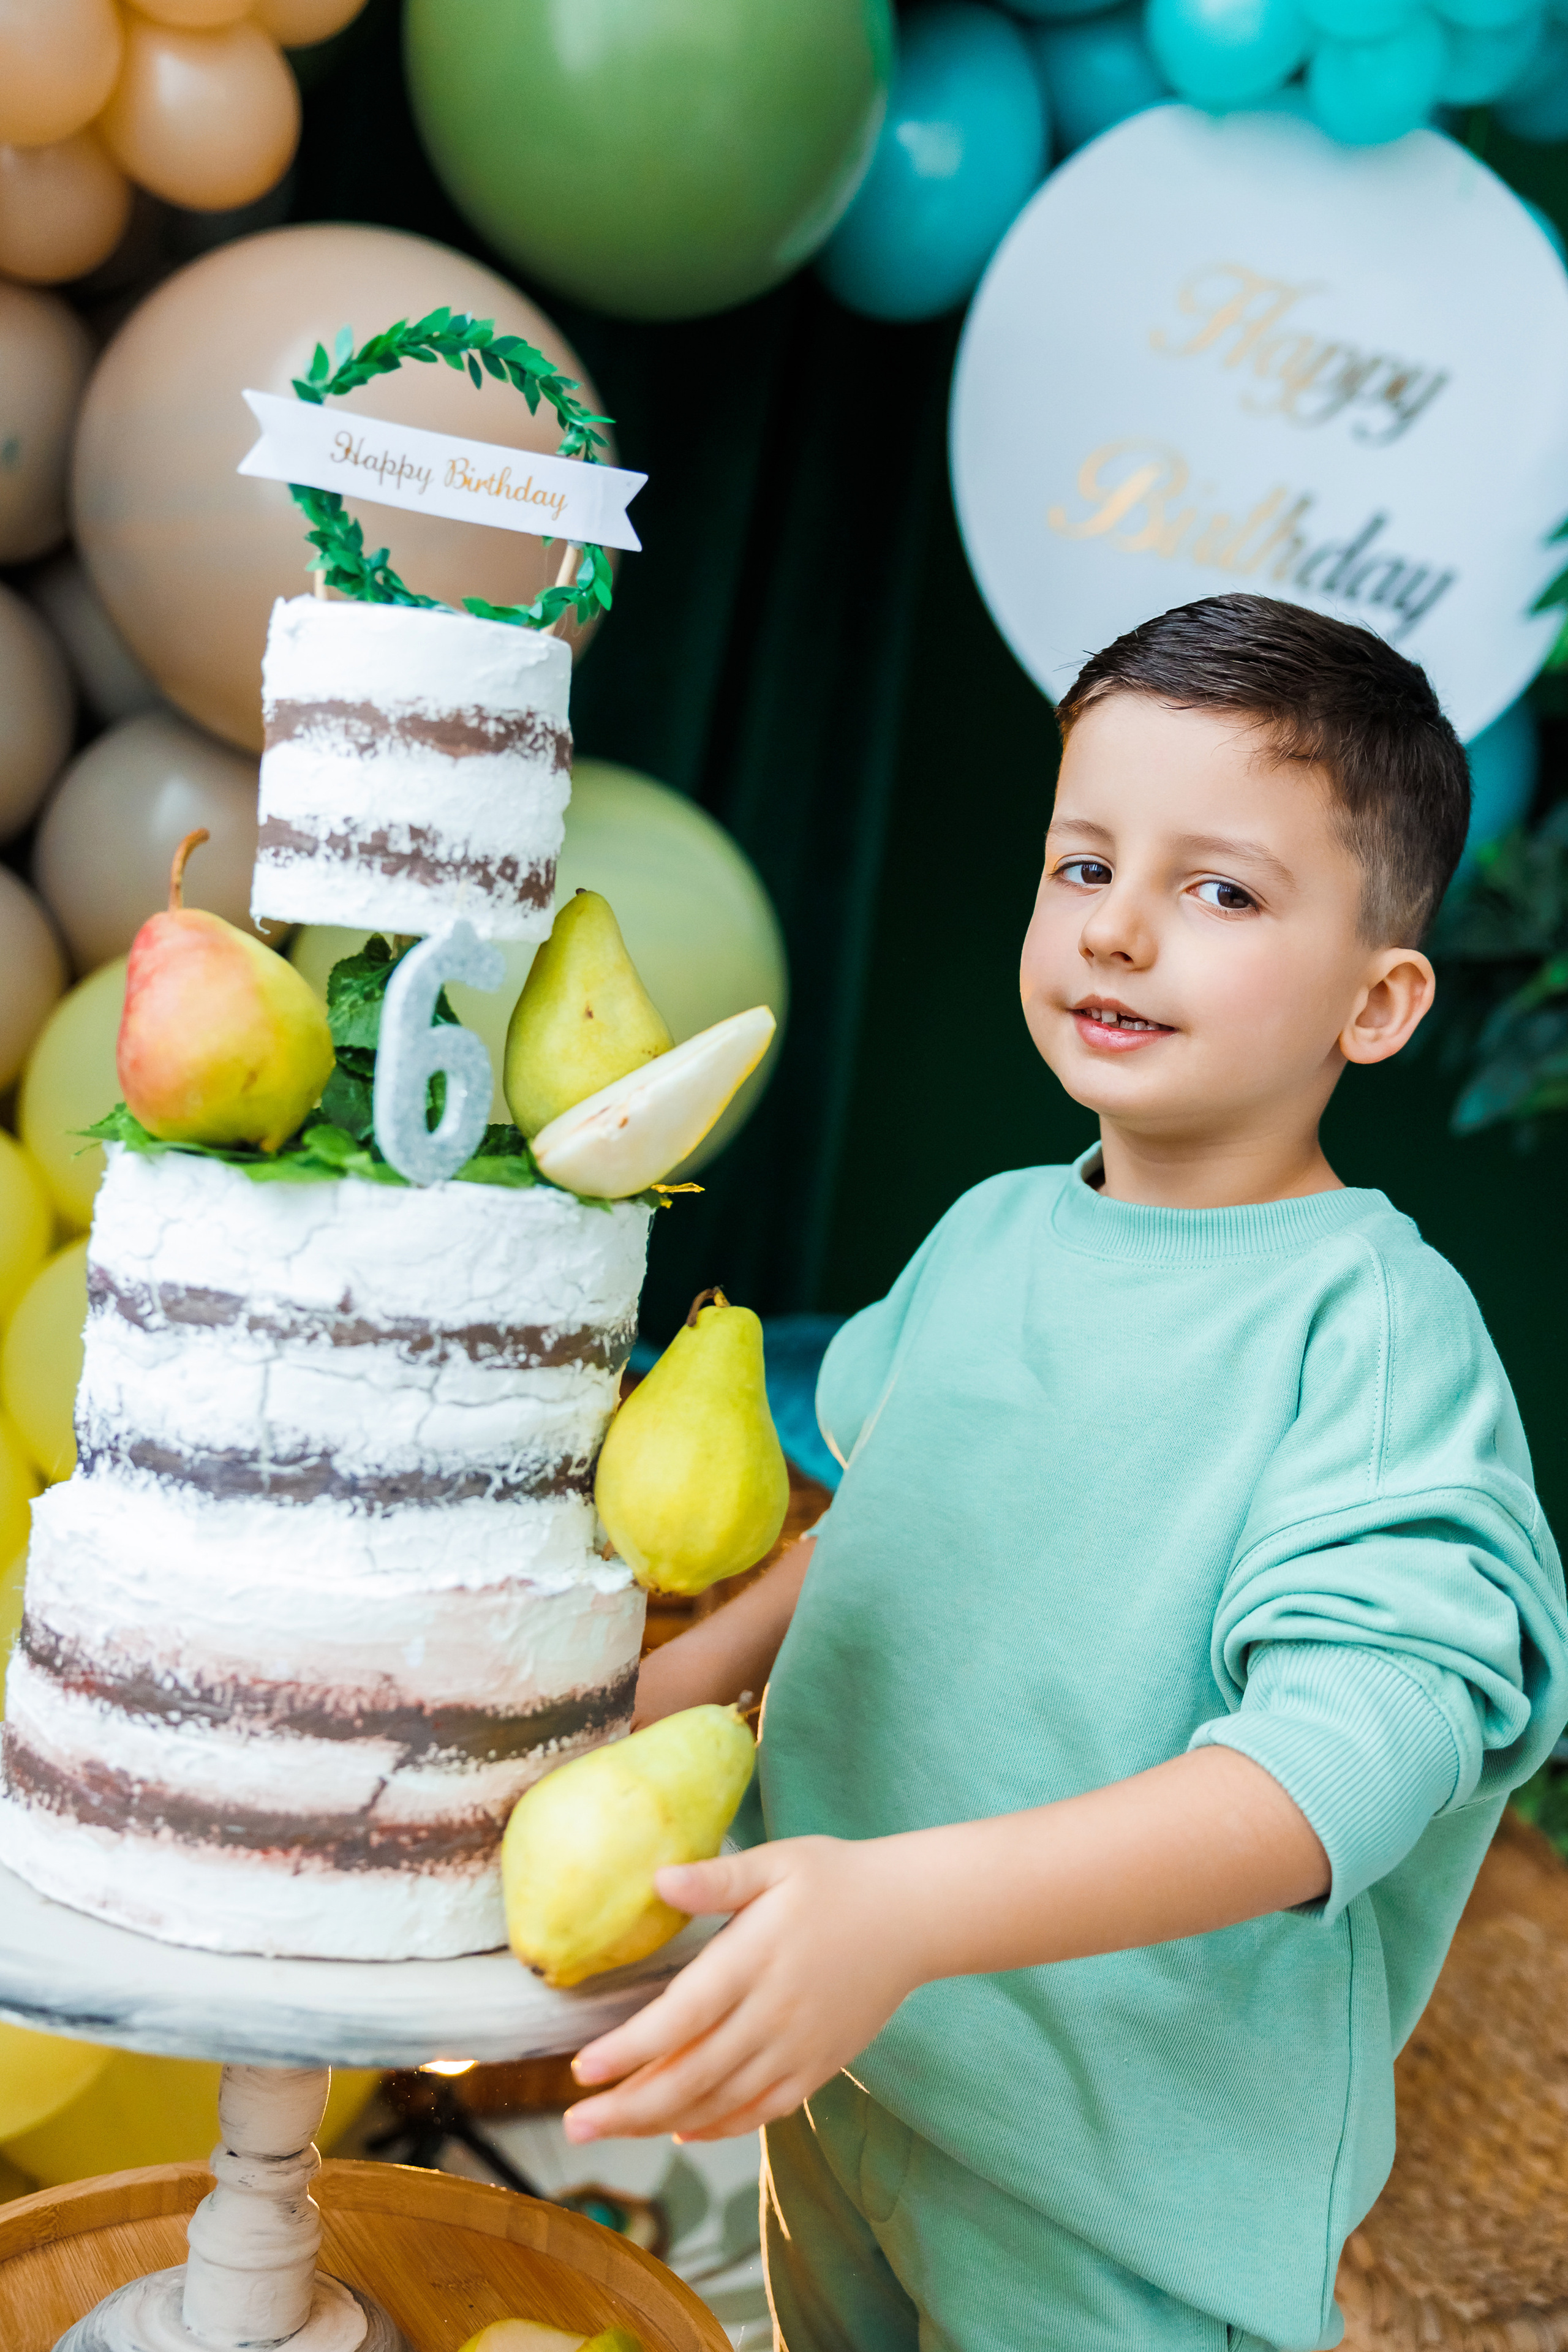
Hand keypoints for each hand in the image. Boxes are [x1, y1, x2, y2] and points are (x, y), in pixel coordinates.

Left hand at [564, 1835, 922, 2143]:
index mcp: (755, 1960)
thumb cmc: (836, 1879)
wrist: (914, 1916)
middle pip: (691, 2076)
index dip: (629, 2050)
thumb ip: (717, 1879)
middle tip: (575, 2125)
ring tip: (610, 2130)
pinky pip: (762, 2110)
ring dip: (660, 2123)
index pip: (681, 2017)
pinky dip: (718, 2126)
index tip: (582, 2069)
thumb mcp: (777, 1863)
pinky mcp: (819, 2067)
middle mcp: (774, 2014)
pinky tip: (682, 2131)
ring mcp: (798, 2048)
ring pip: (720, 2102)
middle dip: (627, 2107)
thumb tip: (657, 1877)